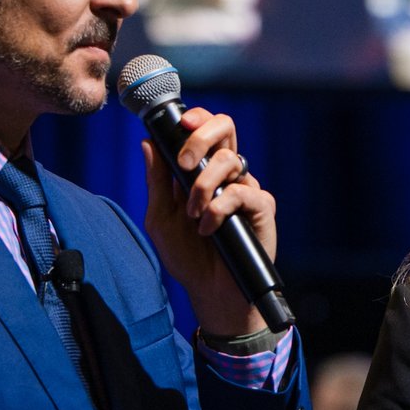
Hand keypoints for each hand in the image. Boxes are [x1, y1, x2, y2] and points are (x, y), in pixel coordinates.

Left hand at [139, 106, 279, 334]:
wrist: (209, 291)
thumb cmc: (186, 255)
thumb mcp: (160, 217)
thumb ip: (156, 182)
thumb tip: (147, 143)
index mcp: (203, 169)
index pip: (206, 128)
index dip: (196, 118)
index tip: (180, 123)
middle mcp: (227, 173)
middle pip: (226, 127)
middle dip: (201, 137)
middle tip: (182, 162)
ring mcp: (246, 188)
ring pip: (229, 159)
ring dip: (203, 185)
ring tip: (192, 213)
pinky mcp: (262, 207)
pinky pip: (242, 191)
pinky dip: (219, 208)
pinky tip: (208, 228)